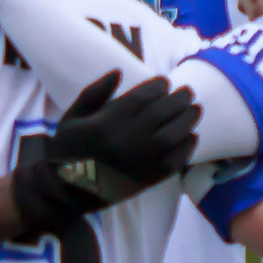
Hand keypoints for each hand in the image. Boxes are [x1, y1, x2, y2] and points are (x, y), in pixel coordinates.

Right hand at [11, 71, 200, 236]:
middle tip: (187, 93)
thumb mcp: (73, 117)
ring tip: (194, 110)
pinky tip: (190, 136)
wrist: (67, 191)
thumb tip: (119, 72)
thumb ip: (94, 92)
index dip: (159, 86)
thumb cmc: (69, 150)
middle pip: (163, 112)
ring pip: (174, 134)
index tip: (165, 82)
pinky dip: (187, 147)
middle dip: (179, 99)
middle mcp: (127, 140)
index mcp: (107, 122)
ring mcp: (140, 161)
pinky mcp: (148, 179)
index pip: (143, 97)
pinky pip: (175, 161)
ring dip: (188, 119)